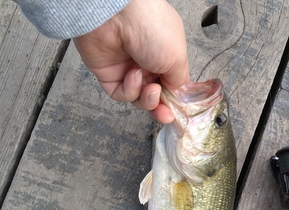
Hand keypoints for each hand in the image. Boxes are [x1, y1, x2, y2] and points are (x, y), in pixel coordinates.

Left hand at [73, 0, 188, 122]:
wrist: (116, 16)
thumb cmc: (151, 26)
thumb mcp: (178, 57)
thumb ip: (179, 81)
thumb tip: (177, 94)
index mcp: (166, 54)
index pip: (172, 84)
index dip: (174, 100)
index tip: (177, 111)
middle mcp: (147, 61)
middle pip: (155, 95)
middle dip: (160, 107)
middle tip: (164, 114)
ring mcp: (127, 68)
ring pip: (139, 98)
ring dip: (146, 98)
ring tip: (149, 87)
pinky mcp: (109, 75)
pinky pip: (121, 94)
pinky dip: (129, 91)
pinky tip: (132, 77)